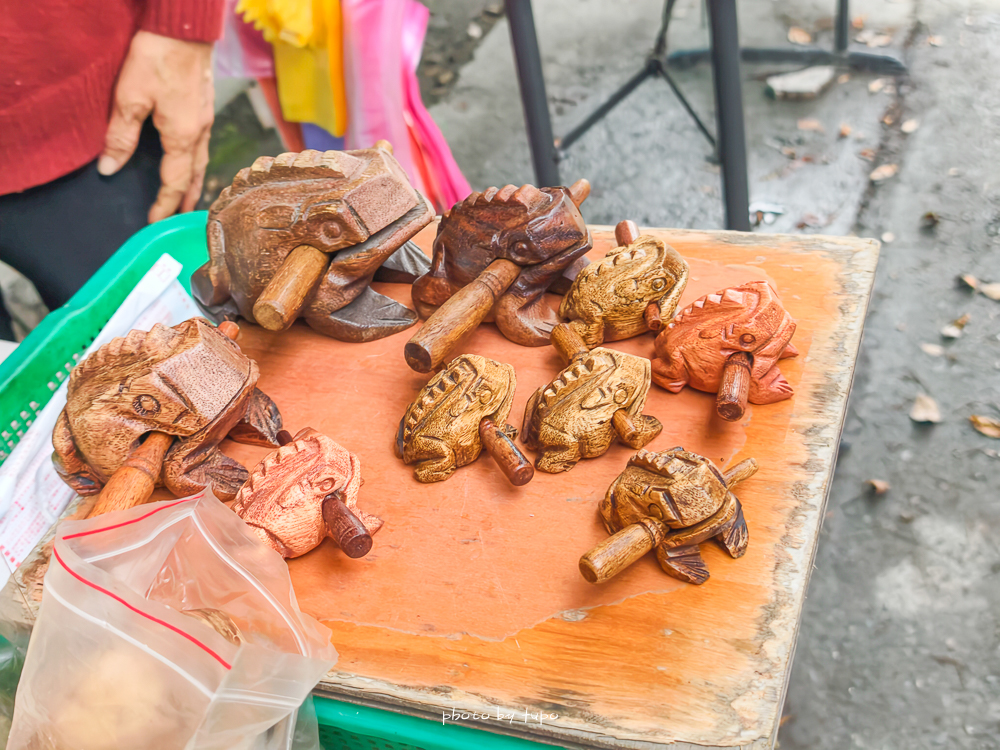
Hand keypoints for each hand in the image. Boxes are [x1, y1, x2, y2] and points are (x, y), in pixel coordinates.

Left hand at [98, 31, 214, 222]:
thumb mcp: (130, 98)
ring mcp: (205, 118)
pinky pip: (203, 142)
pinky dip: (197, 158)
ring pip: (202, 159)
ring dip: (195, 179)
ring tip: (189, 192)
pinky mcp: (204, 104)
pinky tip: (191, 154)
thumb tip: (110, 167)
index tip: (155, 222)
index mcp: (182, 137)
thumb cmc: (159, 58)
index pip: (174, 182)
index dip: (164, 204)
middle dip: (186, 197)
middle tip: (181, 216)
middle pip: (195, 175)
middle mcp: (199, 132)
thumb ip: (121, 136)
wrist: (184, 28)